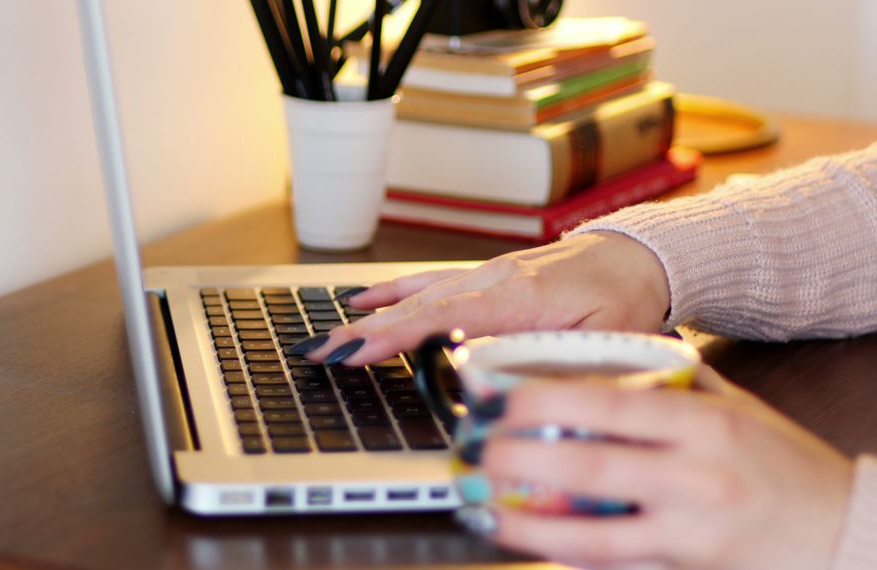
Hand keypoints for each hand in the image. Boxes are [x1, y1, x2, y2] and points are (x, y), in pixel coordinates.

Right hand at [302, 231, 670, 365]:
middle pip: (419, 306)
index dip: (400, 334)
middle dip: (367, 331)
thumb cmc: (626, 295)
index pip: (448, 315)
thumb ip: (567, 371)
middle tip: (323, 352)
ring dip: (371, 316)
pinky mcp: (485, 277)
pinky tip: (363, 300)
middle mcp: (495, 280)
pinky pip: (430, 282)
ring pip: (418, 294)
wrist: (637, 255)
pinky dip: (393, 292)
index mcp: (523, 296)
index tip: (361, 350)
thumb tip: (525, 404)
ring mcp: (486, 275)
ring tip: (330, 336)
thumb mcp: (612, 341)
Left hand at [472, 366, 852, 569]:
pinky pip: (612, 556)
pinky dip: (562, 548)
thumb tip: (606, 357)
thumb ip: (673, 382)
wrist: (839, 527)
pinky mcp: (685, 562)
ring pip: (594, 525)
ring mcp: (691, 524)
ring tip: (484, 501)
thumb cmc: (781, 463)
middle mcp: (696, 471)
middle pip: (592, 465)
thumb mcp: (735, 407)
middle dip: (522, 458)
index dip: (547, 402)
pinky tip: (526, 536)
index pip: (611, 405)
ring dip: (529, 516)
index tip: (502, 398)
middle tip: (476, 450)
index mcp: (704, 420)